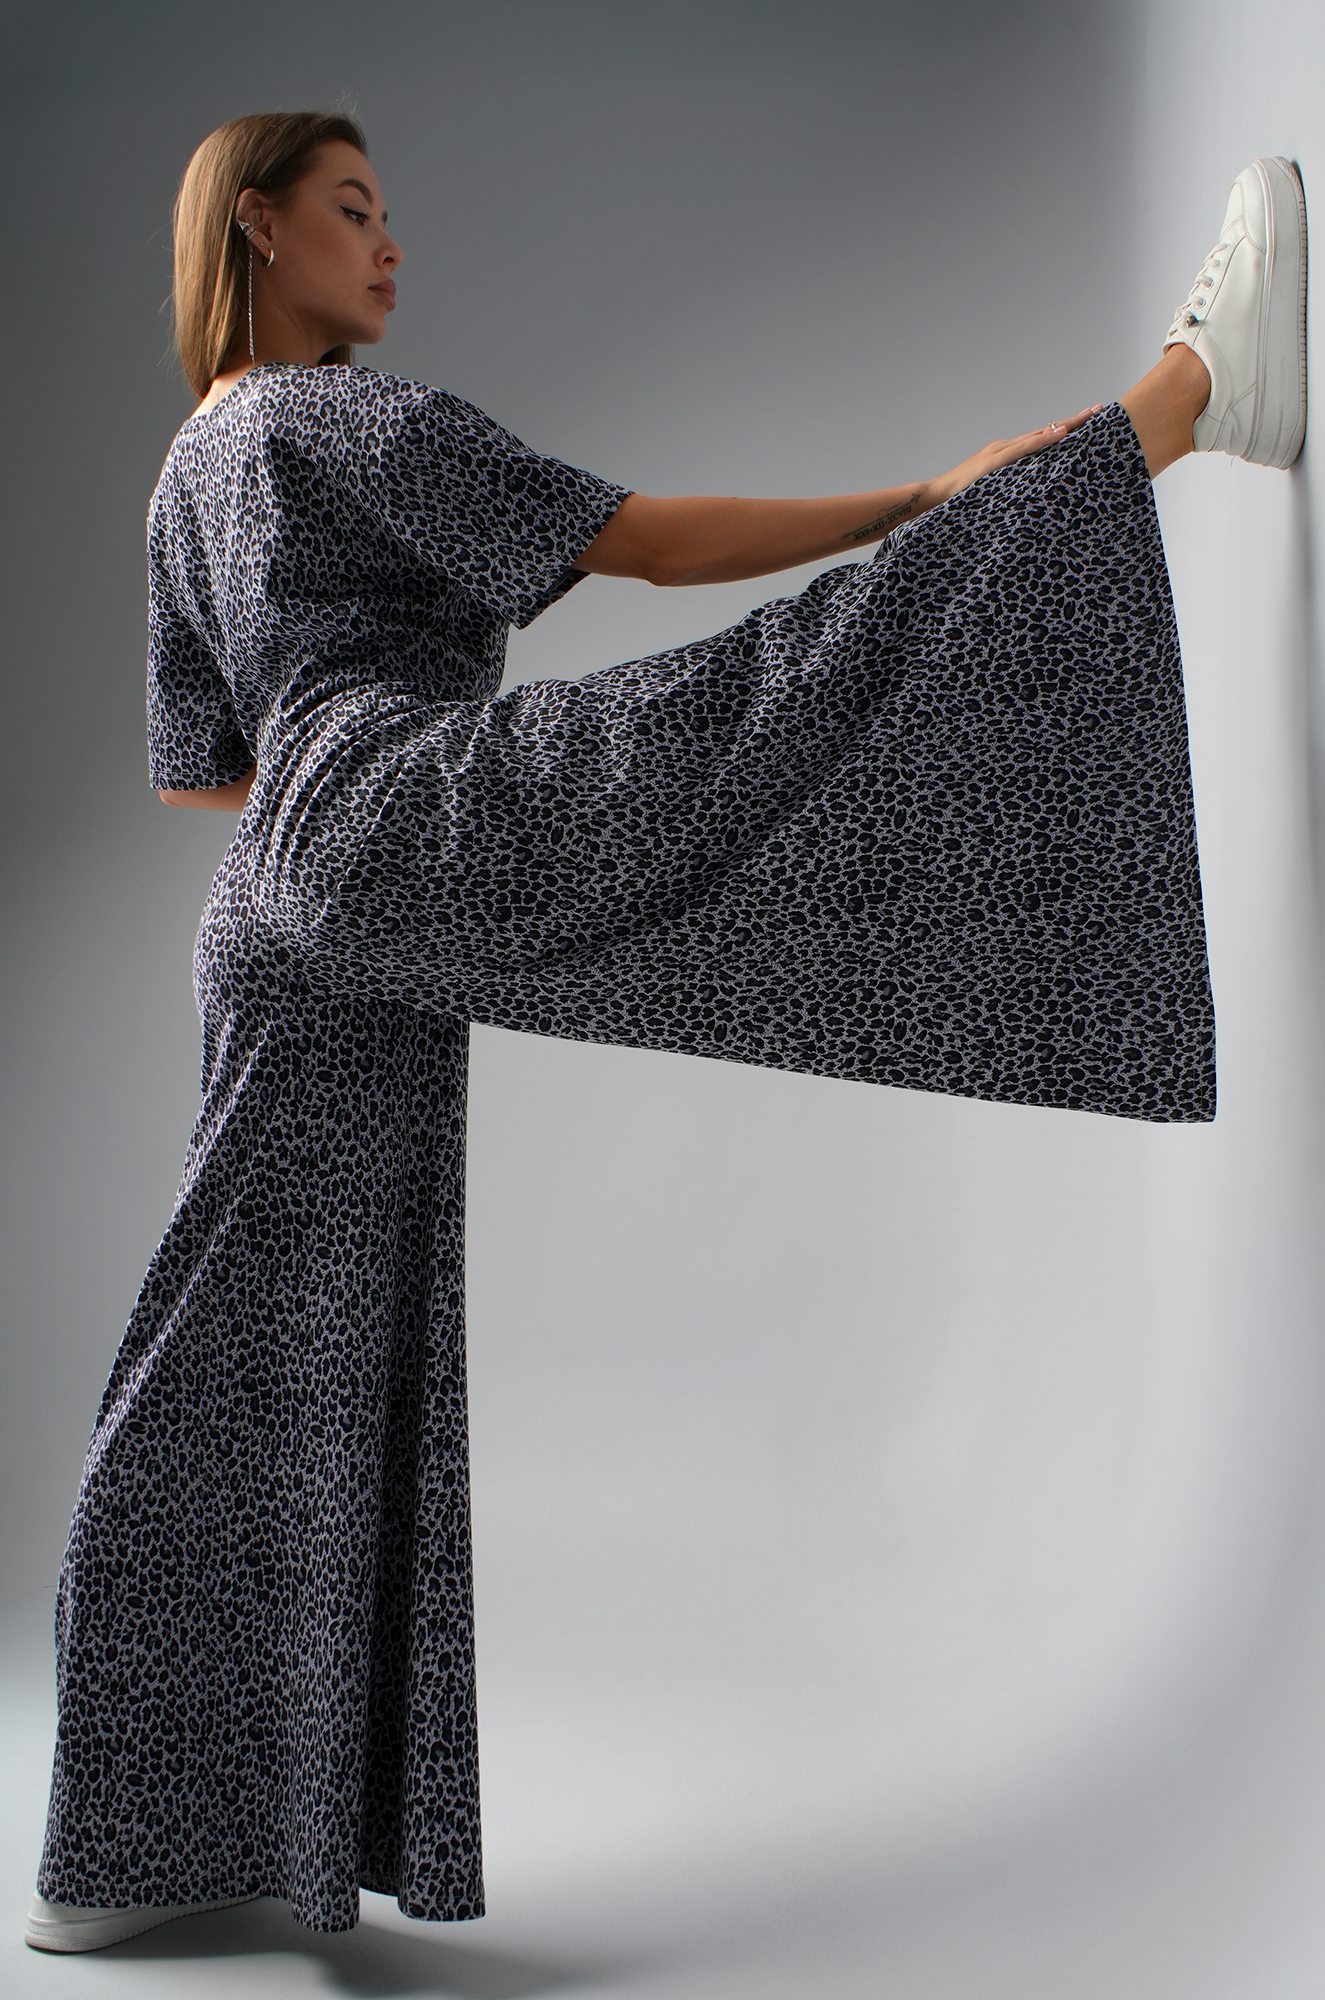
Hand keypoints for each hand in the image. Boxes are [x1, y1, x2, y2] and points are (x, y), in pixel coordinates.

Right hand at [933, 405, 1103, 503]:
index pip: (1042, 439)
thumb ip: (1012, 486)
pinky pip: (1024, 448)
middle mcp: (1007, 447)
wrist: (936, 496)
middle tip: (1100, 410)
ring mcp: (1002, 451)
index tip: (1089, 424)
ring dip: (1065, 425)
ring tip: (1088, 417)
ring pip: (1040, 434)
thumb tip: (1032, 492)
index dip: (1066, 431)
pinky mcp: (995, 459)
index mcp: (1008, 455)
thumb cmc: (962, 498)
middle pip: (1047, 431)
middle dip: (1074, 421)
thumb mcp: (994, 492)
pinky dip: (1043, 439)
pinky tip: (1060, 433)